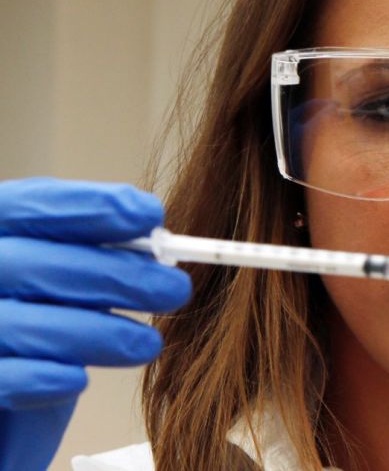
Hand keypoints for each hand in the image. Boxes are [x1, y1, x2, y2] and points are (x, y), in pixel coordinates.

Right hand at [0, 178, 190, 470]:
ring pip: (16, 322)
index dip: (90, 206)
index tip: (150, 215)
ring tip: (148, 344)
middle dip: (113, 274)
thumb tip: (156, 248)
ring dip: (95, 332)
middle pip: (28, 262)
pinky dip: (39, 379)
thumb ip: (91, 263)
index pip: (28, 205)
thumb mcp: (60, 293)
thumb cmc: (33, 343)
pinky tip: (77, 381)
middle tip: (174, 289)